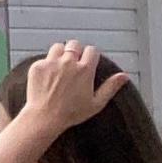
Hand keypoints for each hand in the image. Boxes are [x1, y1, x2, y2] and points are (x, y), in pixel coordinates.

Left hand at [13, 40, 127, 135]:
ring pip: (58, 47)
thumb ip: (111, 87)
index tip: (89, 61)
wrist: (44, 118)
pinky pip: (44, 58)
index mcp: (85, 69)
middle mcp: (68, 62)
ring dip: (61, 53)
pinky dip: (46, 64)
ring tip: (60, 66)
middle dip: (76, 51)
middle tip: (74, 63)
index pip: (92, 50)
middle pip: (75, 44)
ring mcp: (51, 63)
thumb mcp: (96, 103)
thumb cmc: (71, 113)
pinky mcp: (37, 66)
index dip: (91, 55)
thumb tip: (124, 76)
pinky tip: (47, 77)